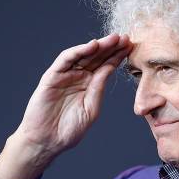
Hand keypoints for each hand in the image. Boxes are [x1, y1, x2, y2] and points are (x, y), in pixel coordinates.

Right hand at [0, 34, 132, 178]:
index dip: (118, 57)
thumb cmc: (68, 129)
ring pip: (83, 55)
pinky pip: (66, 59)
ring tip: (113, 39)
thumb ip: (98, 88)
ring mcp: (65, 75)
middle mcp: (78, 77)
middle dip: (111, 47)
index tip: (131, 47)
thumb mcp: (90, 109)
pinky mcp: (52, 76)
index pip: (105, 66)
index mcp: (89, 85)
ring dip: (98, 45)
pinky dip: (78, 51)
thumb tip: (109, 69)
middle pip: (97, 57)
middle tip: (126, 38)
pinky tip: (92, 45)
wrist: (47, 141)